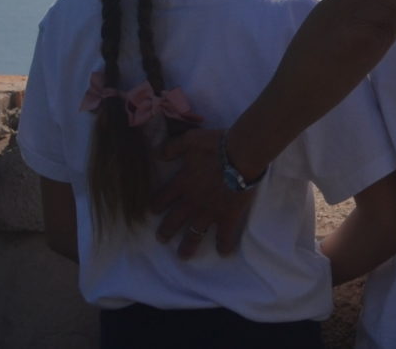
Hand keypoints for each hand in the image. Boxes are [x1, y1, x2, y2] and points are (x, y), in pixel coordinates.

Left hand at [153, 125, 255, 257]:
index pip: (162, 198)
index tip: (153, 210)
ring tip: (183, 255)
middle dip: (165, 231)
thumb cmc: (216, 145)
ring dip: (188, 246)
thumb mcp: (189, 139)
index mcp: (182, 183)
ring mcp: (209, 212)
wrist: (241, 154)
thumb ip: (172, 147)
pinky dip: (224, 245)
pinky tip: (223, 253)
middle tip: (161, 239)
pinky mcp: (228, 216)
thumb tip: (156, 153)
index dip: (156, 205)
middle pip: (174, 221)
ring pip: (194, 234)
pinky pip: (224, 235)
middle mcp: (192, 202)